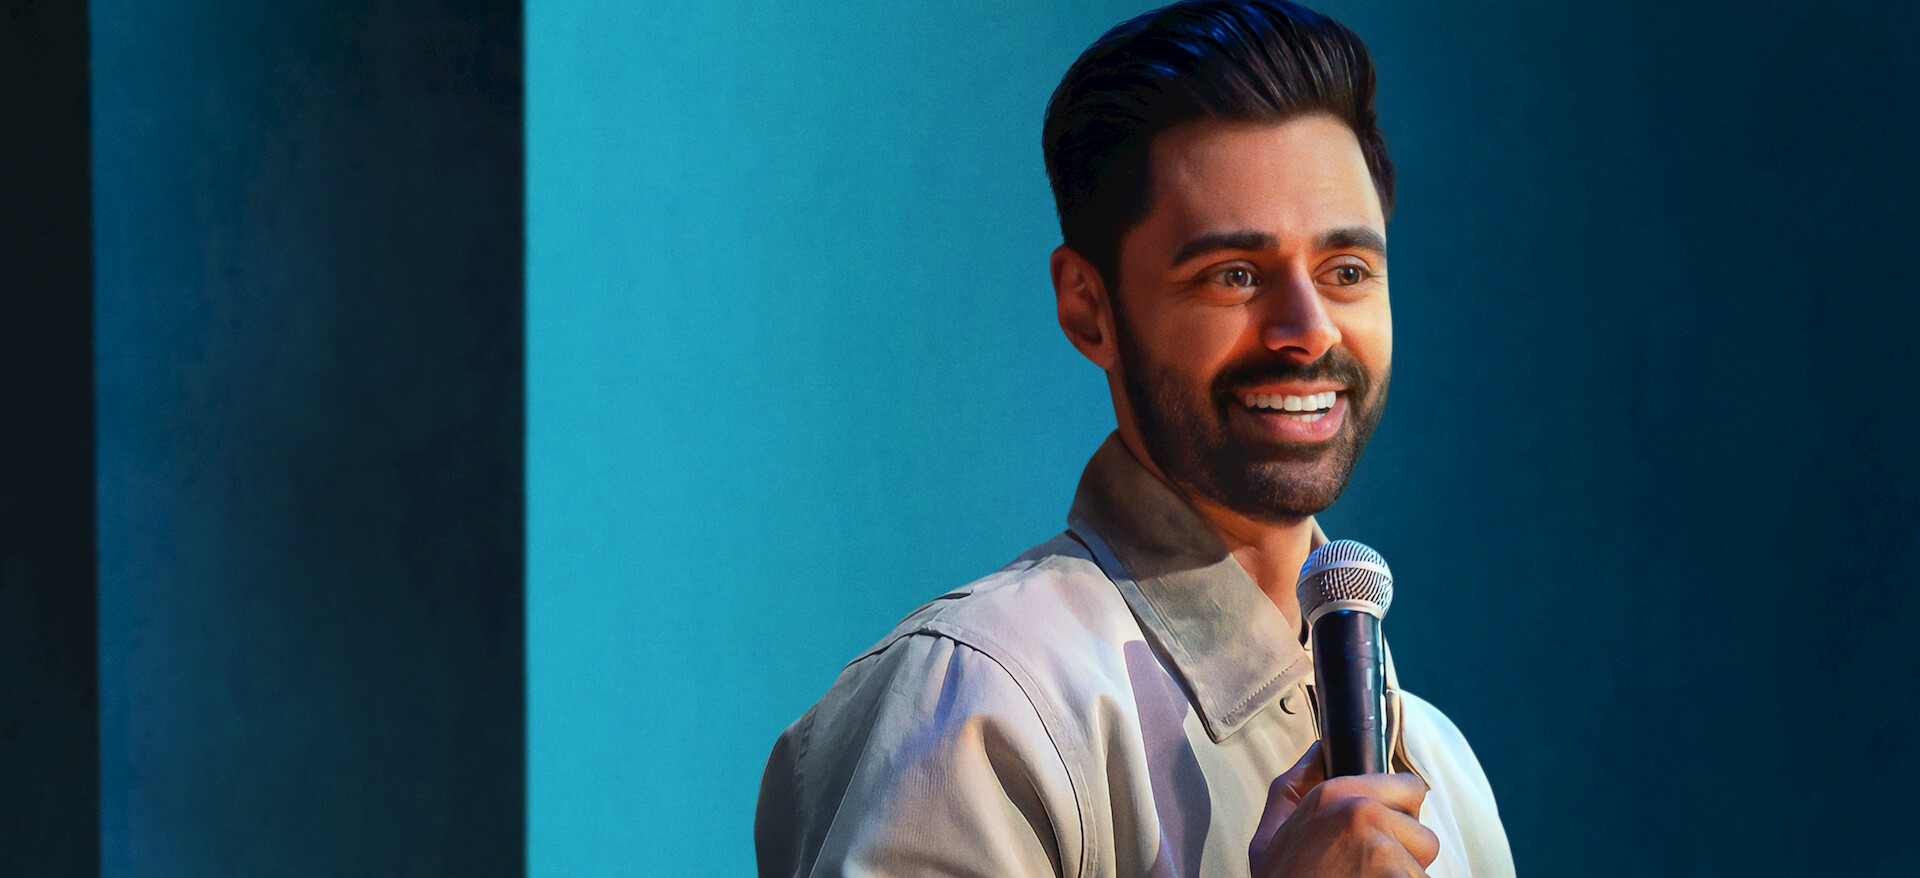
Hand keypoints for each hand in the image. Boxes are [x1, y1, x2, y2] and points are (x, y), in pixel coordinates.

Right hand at [1248, 742, 1439, 877]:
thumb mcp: (1270, 832)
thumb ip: (1295, 785)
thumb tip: (1320, 751)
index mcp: (1333, 794)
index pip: (1410, 787)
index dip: (1401, 811)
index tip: (1385, 831)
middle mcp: (1362, 813)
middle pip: (1422, 830)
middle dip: (1405, 850)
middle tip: (1370, 866)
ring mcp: (1383, 848)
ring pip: (1425, 863)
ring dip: (1405, 874)